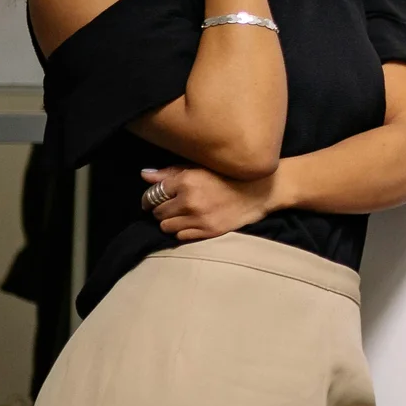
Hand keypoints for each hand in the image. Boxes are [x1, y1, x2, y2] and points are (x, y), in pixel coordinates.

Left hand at [142, 164, 280, 240]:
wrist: (261, 190)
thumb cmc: (229, 176)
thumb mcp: (200, 168)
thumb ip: (171, 173)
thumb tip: (144, 175)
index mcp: (186, 180)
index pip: (152, 194)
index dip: (152, 198)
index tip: (156, 199)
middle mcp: (189, 200)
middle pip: (157, 212)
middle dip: (162, 209)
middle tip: (173, 206)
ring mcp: (199, 218)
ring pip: (166, 226)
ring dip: (171, 221)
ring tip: (182, 215)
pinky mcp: (209, 231)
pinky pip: (181, 236)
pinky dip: (183, 230)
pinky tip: (192, 223)